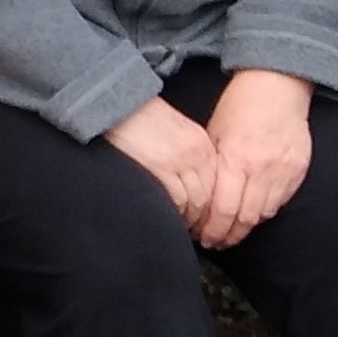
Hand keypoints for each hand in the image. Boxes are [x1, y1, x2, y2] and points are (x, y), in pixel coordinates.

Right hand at [103, 92, 218, 230]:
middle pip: (210, 196)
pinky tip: (168, 217)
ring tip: (180, 228)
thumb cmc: (141, 119)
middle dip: (203, 218)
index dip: (212, 206)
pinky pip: (177, 201)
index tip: (205, 220)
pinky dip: (175, 213)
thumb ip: (189, 156)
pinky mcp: (162, 168)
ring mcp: (181, 161)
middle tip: (195, 232)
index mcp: (203, 144)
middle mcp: (197, 154)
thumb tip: (192, 186)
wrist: (120, 104)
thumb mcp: (176, 133)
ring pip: (196, 202)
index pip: (217, 184)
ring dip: (189, 219)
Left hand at [193, 70, 315, 249]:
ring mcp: (284, 171)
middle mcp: (261, 169)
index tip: (204, 238)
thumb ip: (211, 169)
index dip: (213, 231)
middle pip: (246, 219)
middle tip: (217, 243)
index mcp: (235, 160)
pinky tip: (253, 213)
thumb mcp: (214, 134)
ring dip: (247, 227)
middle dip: (229, 236)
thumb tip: (200, 201)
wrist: (277, 85)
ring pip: (265, 214)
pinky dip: (266, 211)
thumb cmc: (238, 106)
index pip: (223, 211)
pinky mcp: (299, 170)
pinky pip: (281, 201)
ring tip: (233, 233)